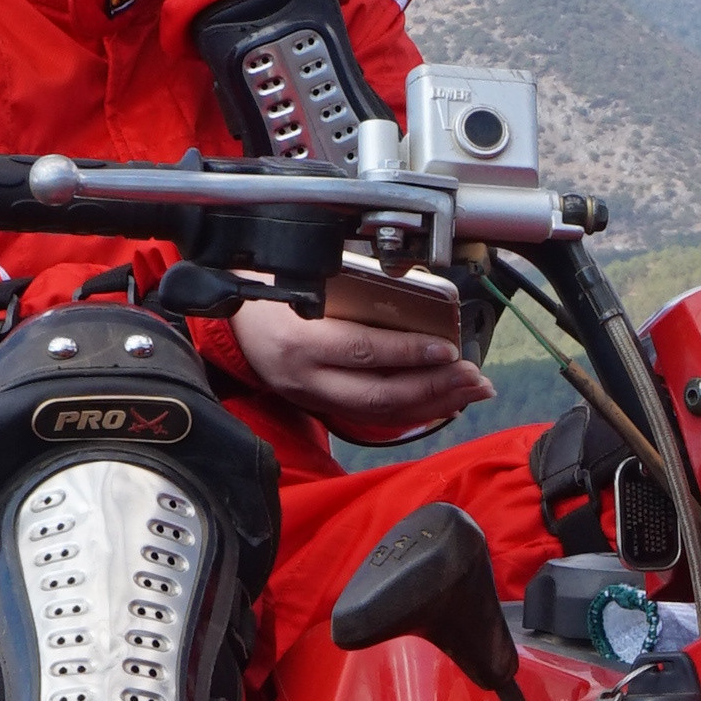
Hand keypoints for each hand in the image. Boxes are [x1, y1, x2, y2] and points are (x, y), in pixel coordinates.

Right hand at [231, 298, 491, 445]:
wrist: (228, 324)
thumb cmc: (267, 292)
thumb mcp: (302, 282)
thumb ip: (351, 290)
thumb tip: (414, 292)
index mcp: (300, 340)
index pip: (362, 351)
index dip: (409, 353)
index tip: (449, 348)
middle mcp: (306, 377)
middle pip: (378, 394)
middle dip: (433, 387)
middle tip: (472, 375)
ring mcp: (312, 398)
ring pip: (380, 413)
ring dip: (433, 403)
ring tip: (471, 390)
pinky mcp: (320, 407)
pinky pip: (373, 418)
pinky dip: (413, 412)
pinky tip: (443, 402)